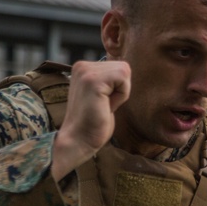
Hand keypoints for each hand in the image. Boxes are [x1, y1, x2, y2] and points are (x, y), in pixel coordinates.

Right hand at [51, 60, 129, 180]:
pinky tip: (106, 106)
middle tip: (104, 105)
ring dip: (121, 93)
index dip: (119, 88)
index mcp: (84, 67)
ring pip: (124, 71)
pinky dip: (121, 96)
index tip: (103, 102)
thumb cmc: (94, 122)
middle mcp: (82, 65)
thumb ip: (111, 81)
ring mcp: (86, 71)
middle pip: (124, 67)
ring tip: (104, 106)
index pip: (119, 67)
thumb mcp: (104, 94)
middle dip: (121, 90)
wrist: (79, 139)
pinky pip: (123, 79)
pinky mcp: (93, 80)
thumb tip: (127, 69)